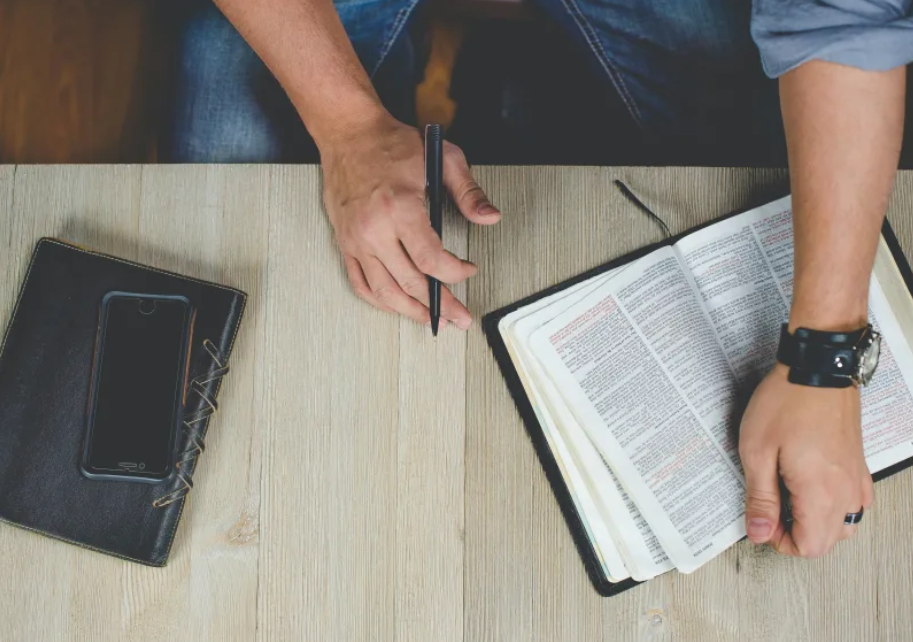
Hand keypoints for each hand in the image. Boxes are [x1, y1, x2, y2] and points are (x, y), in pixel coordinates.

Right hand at [320, 112, 500, 327]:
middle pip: (410, 282)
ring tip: (432, 320)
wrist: (349, 134)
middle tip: (459, 316)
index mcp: (399, 208)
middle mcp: (374, 229)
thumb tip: (489, 216)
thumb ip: (468, 192)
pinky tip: (398, 306)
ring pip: (384, 292)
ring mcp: (356, 240)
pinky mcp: (345, 243)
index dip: (454, 274)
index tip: (468, 270)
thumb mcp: (442, 158)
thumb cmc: (391, 144)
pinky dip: (381, 301)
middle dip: (441, 304)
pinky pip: (361, 284)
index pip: (431, 259)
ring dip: (410, 312)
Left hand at [738, 363, 873, 556]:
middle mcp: (845, 491)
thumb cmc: (786, 402)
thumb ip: (760, 497)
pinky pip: (854, 502)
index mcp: (820, 493)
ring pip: (844, 524)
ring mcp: (856, 478)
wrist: (817, 367)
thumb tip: (759, 532)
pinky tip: (810, 485)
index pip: (810, 547)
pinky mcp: (858, 464)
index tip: (763, 521)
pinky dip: (833, 505)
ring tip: (788, 495)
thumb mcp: (757, 451)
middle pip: (828, 541)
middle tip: (771, 508)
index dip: (781, 541)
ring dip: (816, 522)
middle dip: (797, 534)